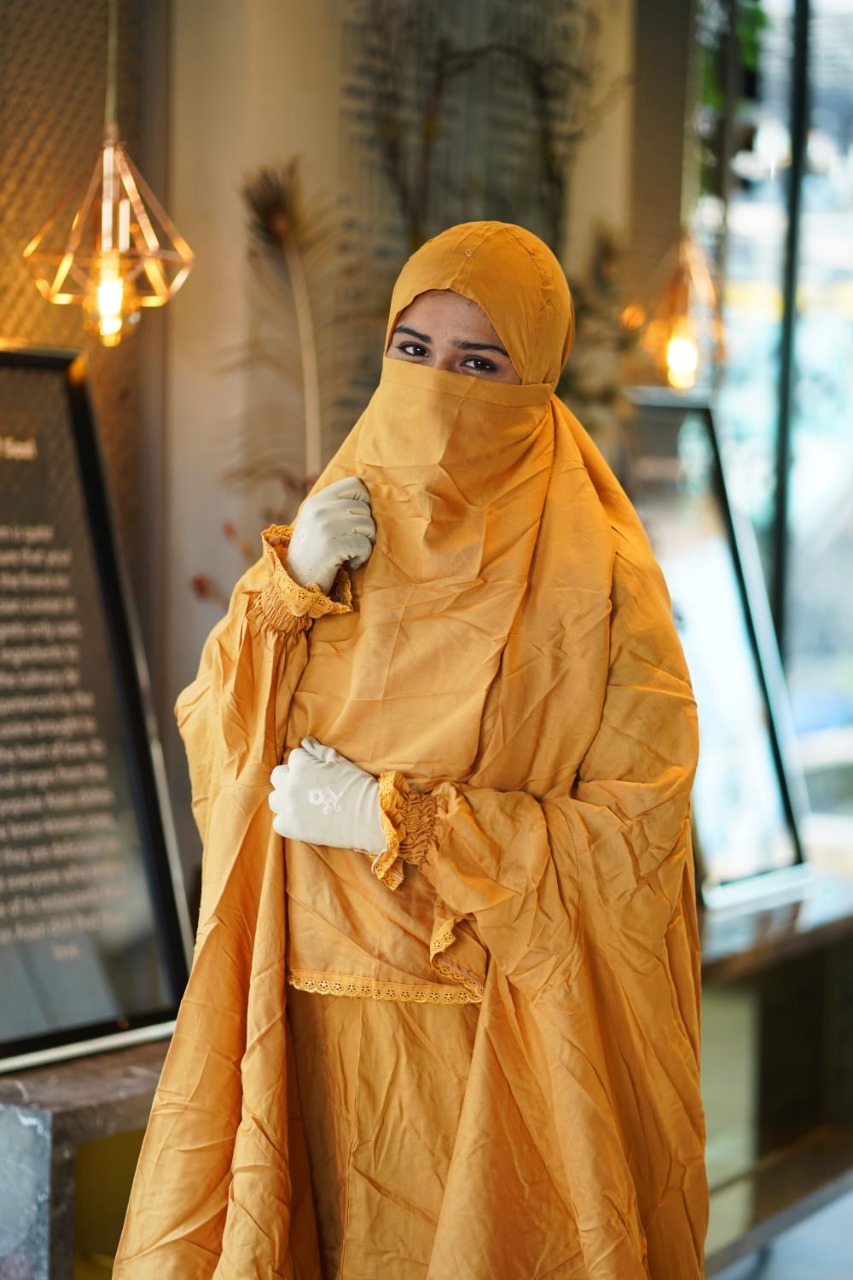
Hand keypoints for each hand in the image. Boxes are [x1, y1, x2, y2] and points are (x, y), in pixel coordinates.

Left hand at [268, 737, 385, 853]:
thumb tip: (305, 741)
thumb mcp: (339, 762)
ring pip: (274, 798)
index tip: (318, 771)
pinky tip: (303, 819)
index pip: (295, 757)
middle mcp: (290, 785)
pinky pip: (278, 821)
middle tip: (308, 785)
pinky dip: (288, 820)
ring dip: (286, 798)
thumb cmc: (357, 786)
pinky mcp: (291, 828)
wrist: (369, 818)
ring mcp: (288, 808)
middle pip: (278, 776)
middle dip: (290, 777)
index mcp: (301, 766)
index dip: (307, 763)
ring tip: (303, 803)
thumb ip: (318, 751)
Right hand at [287, 476, 374, 593]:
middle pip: (365, 508)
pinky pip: (365, 544)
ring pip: (369, 525)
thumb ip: (336, 506)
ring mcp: (326, 526)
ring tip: (349, 553)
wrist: (296, 581)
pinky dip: (362, 557)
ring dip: (365, 543)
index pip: (355, 484)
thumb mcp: (317, 521)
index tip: (355, 520)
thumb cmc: (313, 552)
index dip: (363, 501)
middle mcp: (321, 509)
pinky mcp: (333, 546)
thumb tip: (368, 496)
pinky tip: (349, 563)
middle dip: (365, 528)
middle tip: (351, 542)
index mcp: (317, 500)